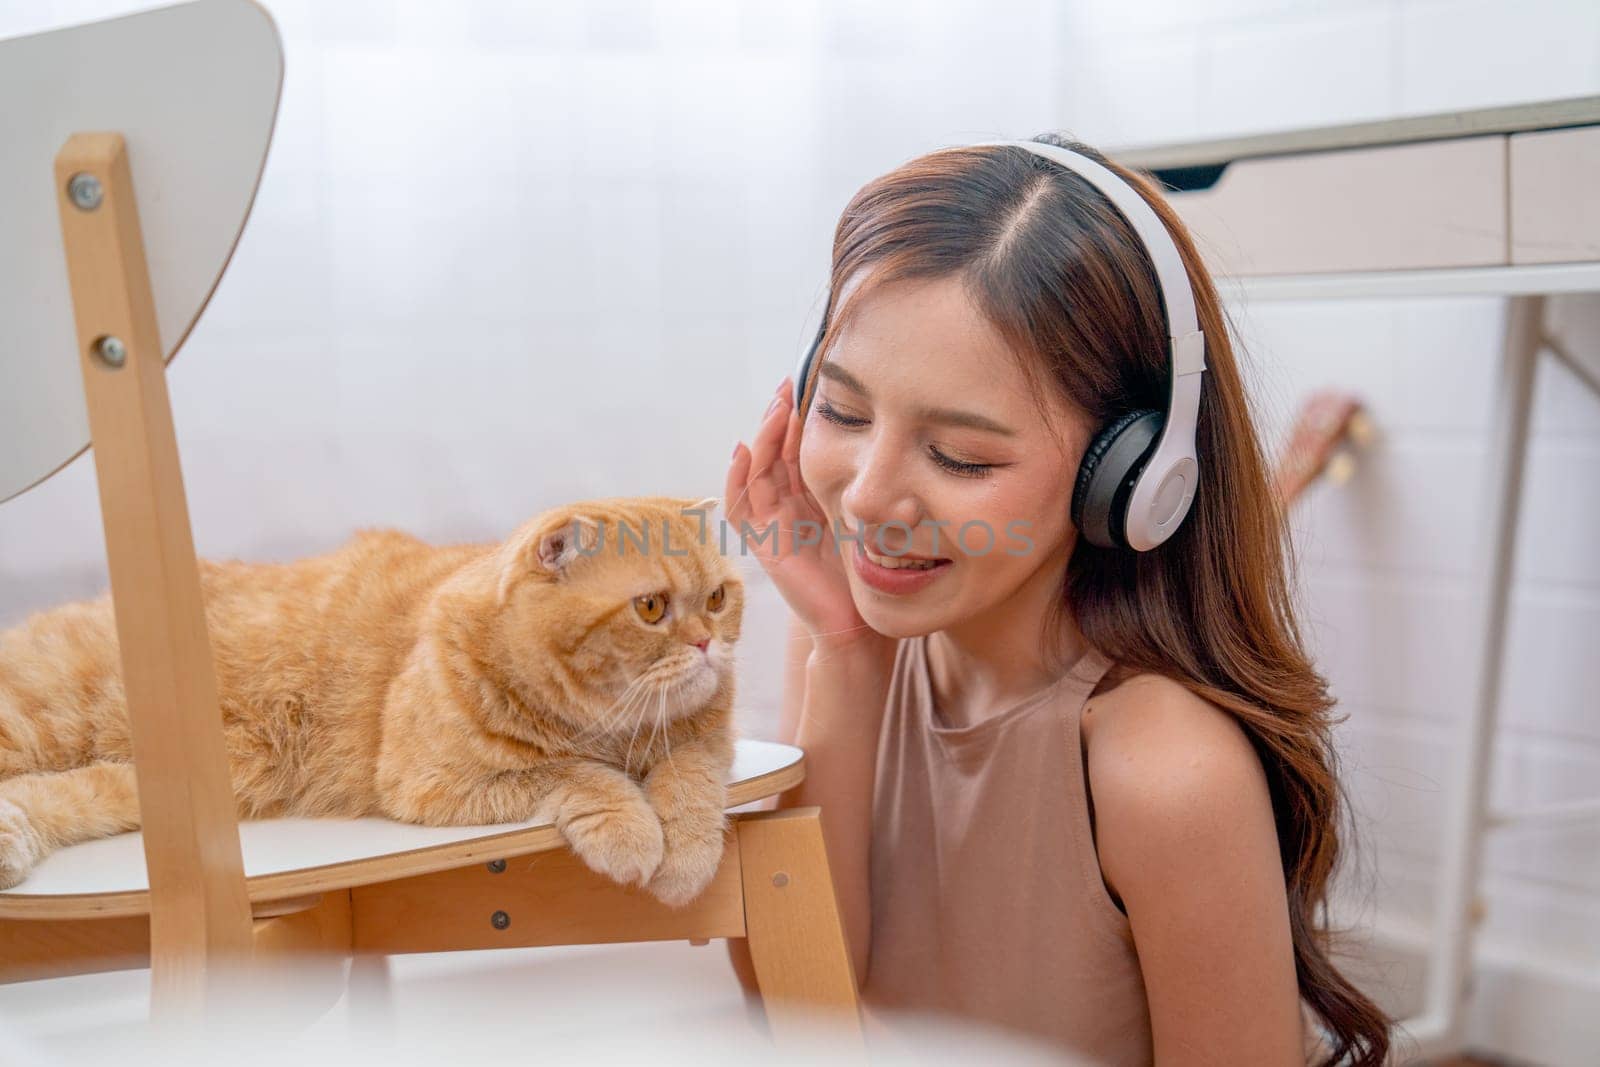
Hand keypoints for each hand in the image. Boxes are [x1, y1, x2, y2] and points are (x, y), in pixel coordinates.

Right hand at [725, 377, 880, 651]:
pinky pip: (740, 508)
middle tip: (787, 386)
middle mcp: (787, 507)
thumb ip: (858, 481)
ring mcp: (772, 525)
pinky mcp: (763, 545)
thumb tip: (875, 435)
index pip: (794, 448)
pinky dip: (737, 479)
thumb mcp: (864, 511)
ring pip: (755, 473)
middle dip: (777, 418)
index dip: (796, 418)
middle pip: (771, 453)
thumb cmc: (867, 569)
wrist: (859, 620)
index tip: (806, 384)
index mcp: (810, 498)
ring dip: (761, 438)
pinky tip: (744, 451)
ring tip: (775, 410)